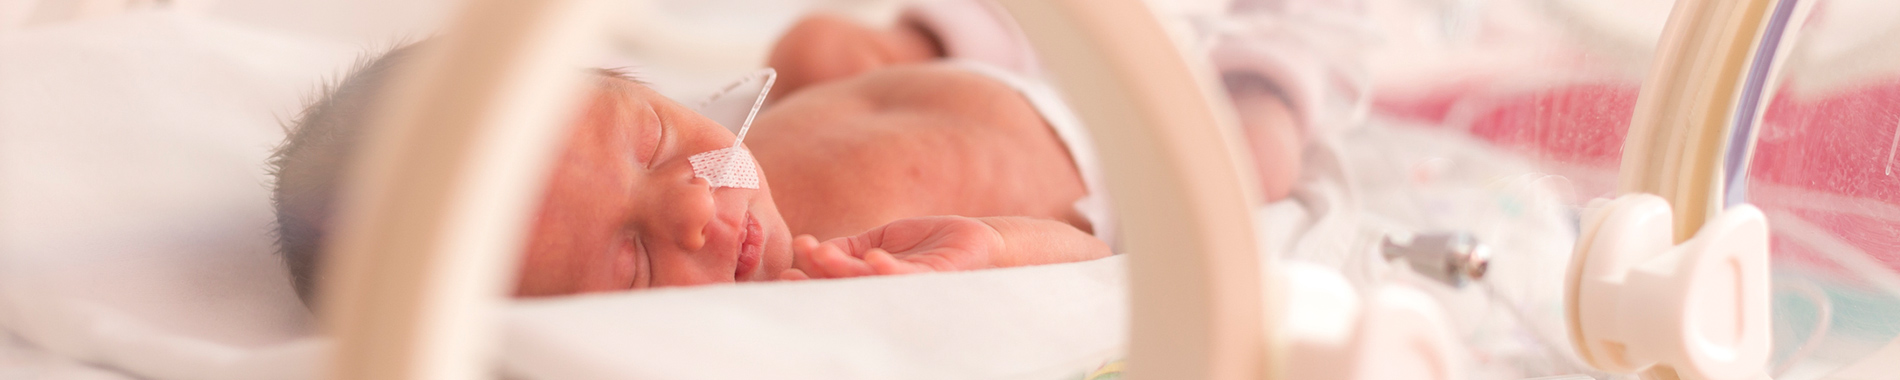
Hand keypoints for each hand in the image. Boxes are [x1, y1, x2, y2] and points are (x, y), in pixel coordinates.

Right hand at [778, 216, 1003, 279]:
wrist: (977, 242)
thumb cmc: (929, 245)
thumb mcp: (881, 240)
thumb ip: (850, 246)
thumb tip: (813, 249)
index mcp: (870, 282)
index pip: (833, 283)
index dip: (809, 280)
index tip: (783, 273)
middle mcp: (886, 293)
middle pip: (845, 290)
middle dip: (817, 281)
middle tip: (793, 274)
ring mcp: (908, 290)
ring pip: (868, 285)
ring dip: (843, 272)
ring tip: (821, 257)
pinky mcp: (933, 281)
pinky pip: (906, 280)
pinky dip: (888, 271)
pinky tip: (874, 259)